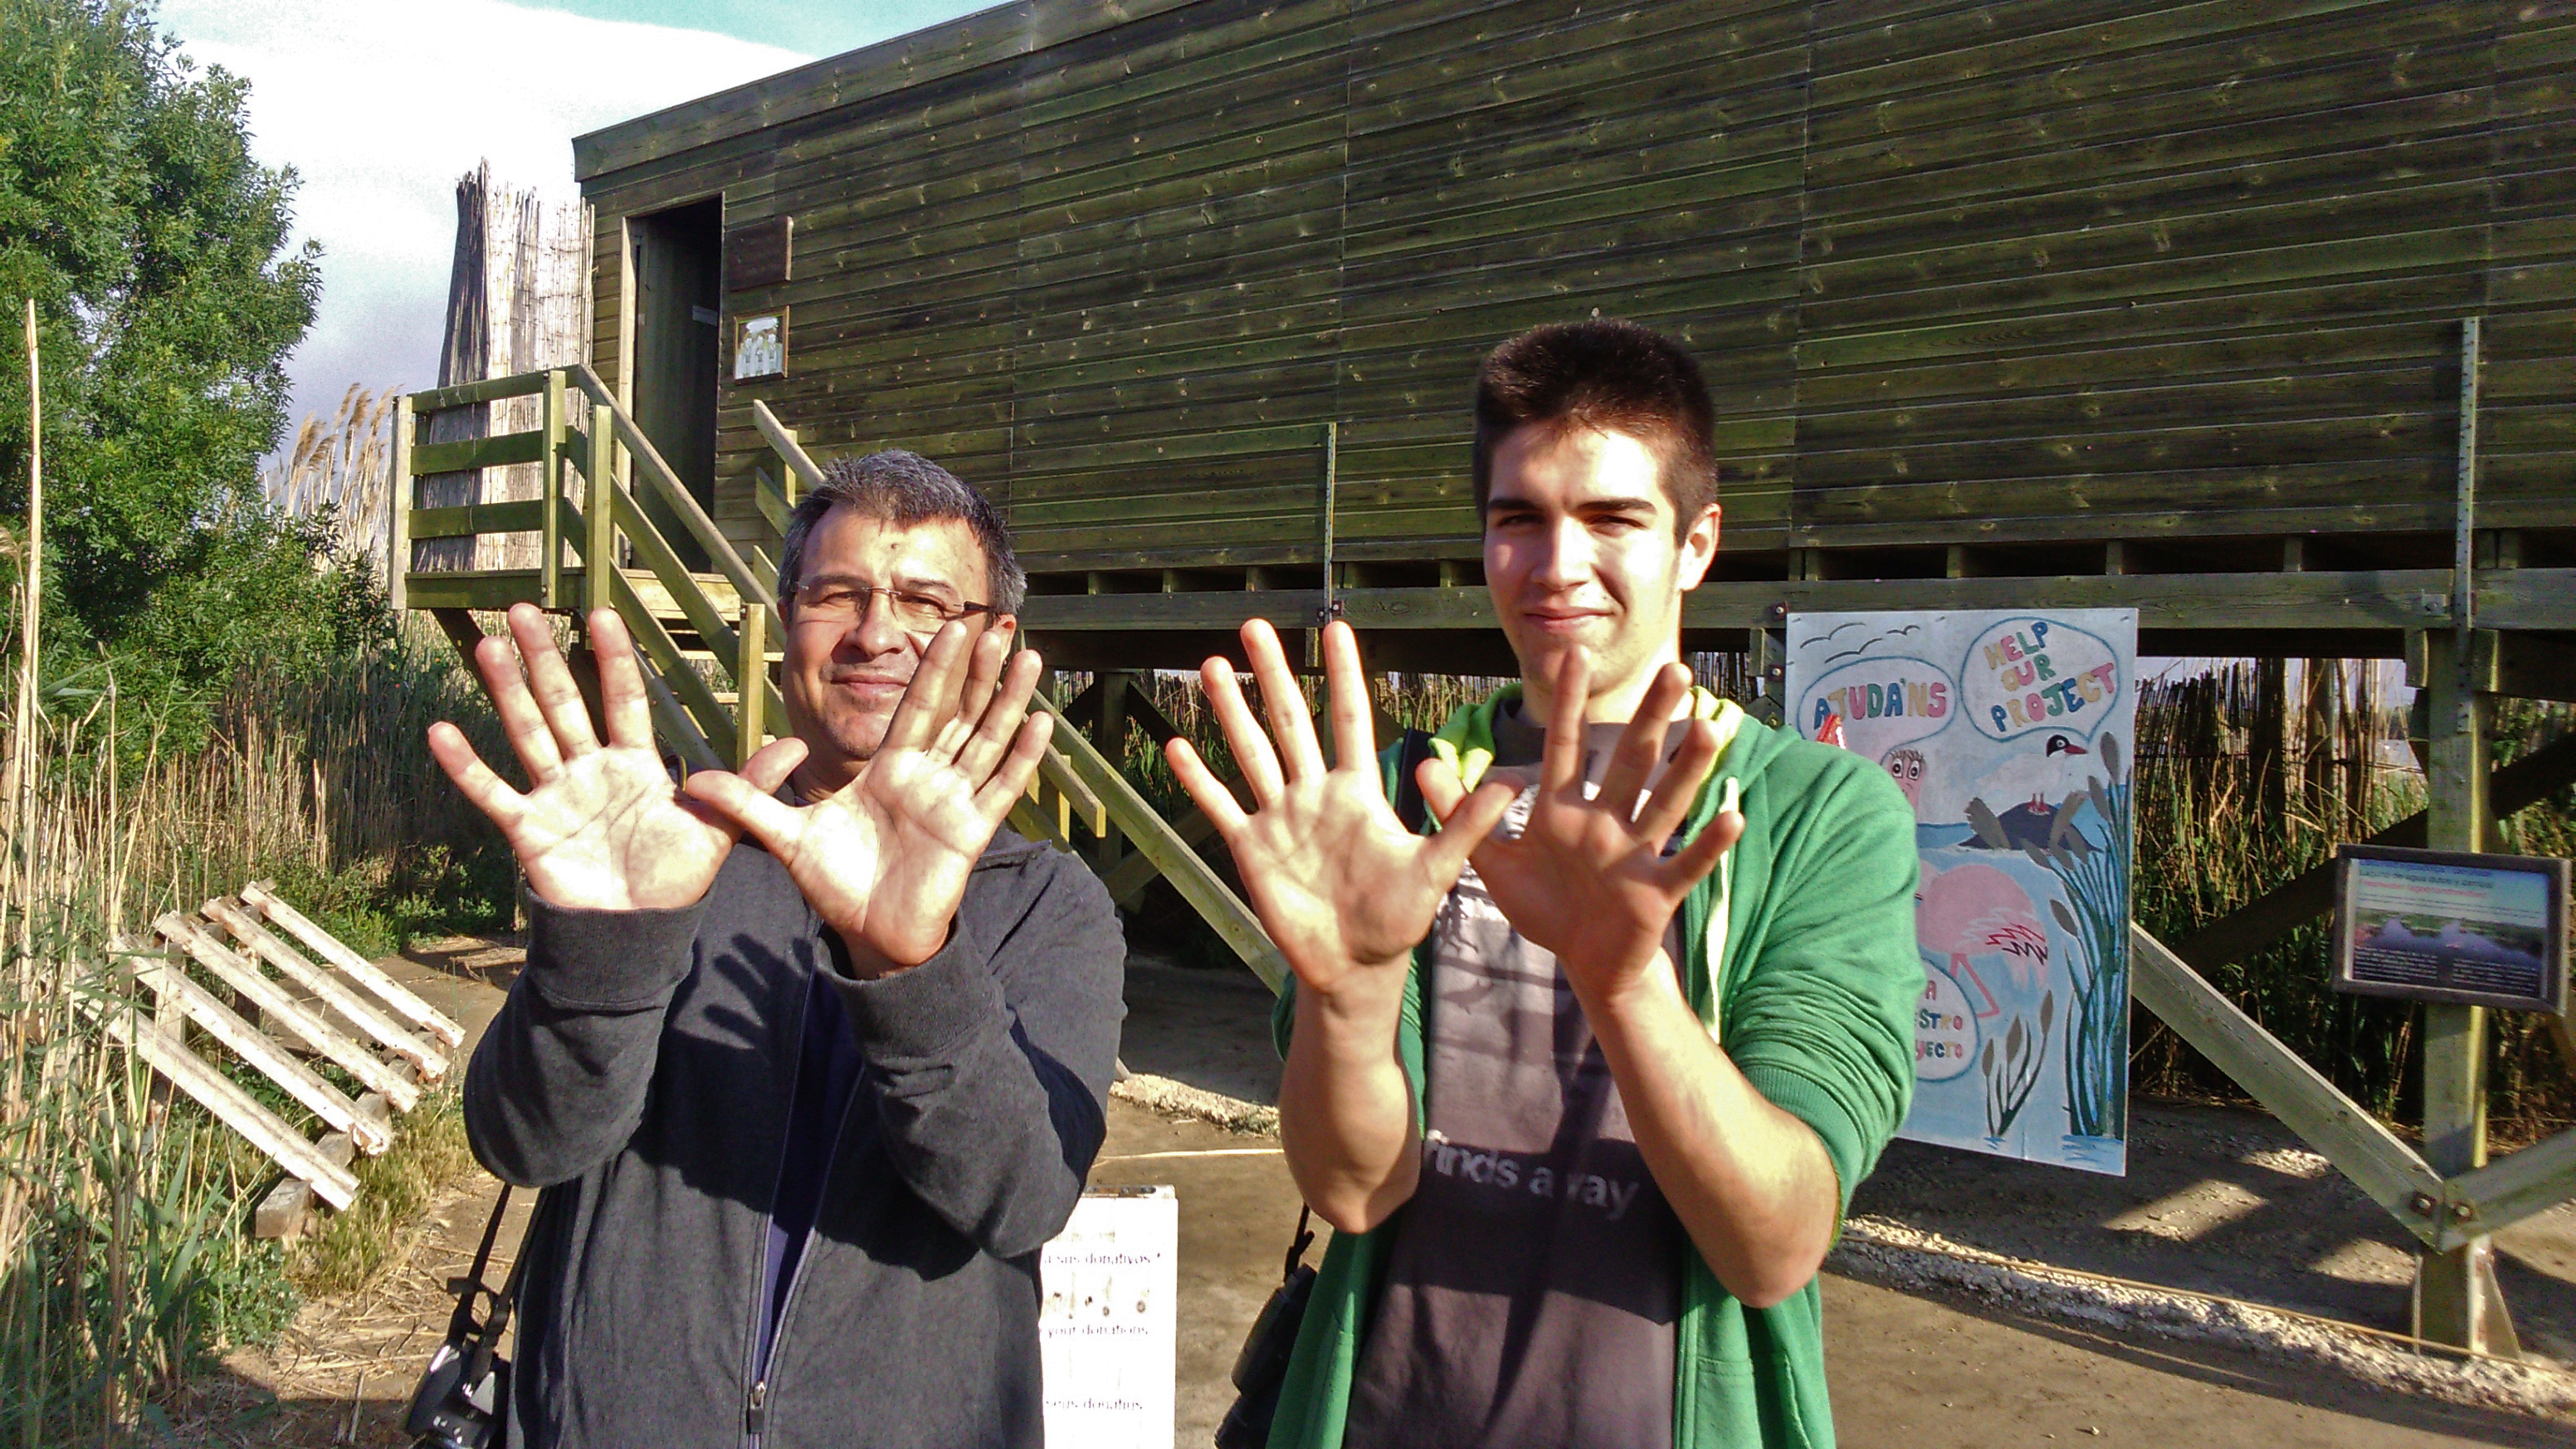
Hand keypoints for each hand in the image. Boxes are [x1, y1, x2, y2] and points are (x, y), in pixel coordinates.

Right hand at [428, 604, 788, 910]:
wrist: (636, 933)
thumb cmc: (674, 879)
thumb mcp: (717, 830)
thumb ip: (747, 785)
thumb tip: (796, 746)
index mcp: (635, 764)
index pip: (625, 700)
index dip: (614, 659)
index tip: (602, 613)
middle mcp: (590, 769)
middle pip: (565, 702)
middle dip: (545, 657)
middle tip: (523, 609)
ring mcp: (556, 794)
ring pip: (527, 732)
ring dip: (506, 691)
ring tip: (487, 645)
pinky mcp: (528, 828)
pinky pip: (492, 792)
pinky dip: (465, 765)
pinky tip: (439, 730)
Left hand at [682, 621, 1052, 974]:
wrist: (867, 935)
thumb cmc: (835, 884)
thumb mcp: (786, 837)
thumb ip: (749, 804)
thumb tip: (693, 782)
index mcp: (888, 768)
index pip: (915, 706)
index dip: (933, 667)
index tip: (950, 626)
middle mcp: (926, 777)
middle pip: (957, 711)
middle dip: (976, 669)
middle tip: (997, 622)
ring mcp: (952, 801)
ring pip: (986, 739)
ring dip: (1008, 700)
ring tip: (1030, 658)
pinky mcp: (970, 831)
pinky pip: (1000, 788)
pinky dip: (1022, 757)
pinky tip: (1042, 724)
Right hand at [1166, 620, 1515, 999]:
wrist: (1355, 966)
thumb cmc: (1398, 917)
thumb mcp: (1437, 869)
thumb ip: (1466, 823)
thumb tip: (1516, 781)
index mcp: (1358, 790)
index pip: (1351, 718)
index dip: (1344, 673)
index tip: (1336, 628)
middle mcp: (1315, 792)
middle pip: (1291, 720)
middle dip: (1273, 674)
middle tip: (1255, 625)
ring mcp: (1280, 817)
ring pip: (1251, 751)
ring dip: (1230, 710)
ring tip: (1209, 666)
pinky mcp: (1252, 848)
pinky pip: (1221, 806)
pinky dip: (1198, 779)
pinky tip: (1175, 747)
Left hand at [1421, 652, 1743, 1004]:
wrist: (1584, 963)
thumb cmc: (1546, 907)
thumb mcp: (1494, 861)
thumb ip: (1461, 813)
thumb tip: (1420, 765)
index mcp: (1564, 809)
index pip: (1565, 745)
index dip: (1567, 703)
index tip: (1572, 653)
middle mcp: (1605, 821)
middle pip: (1629, 761)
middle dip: (1649, 718)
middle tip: (1673, 669)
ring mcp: (1634, 854)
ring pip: (1664, 803)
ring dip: (1687, 768)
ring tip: (1706, 727)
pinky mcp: (1656, 891)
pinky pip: (1686, 864)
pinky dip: (1709, 844)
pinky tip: (1732, 815)